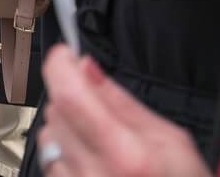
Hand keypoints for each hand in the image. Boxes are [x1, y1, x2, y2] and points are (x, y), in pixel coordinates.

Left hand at [37, 47, 211, 176]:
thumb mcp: (171, 141)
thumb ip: (121, 101)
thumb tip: (87, 67)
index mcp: (126, 154)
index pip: (70, 95)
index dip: (59, 66)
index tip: (64, 54)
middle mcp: (94, 174)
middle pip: (55, 113)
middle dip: (70, 99)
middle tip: (99, 109)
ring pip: (48, 137)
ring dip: (66, 130)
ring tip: (103, 145)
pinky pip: (52, 164)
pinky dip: (66, 156)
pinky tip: (95, 165)